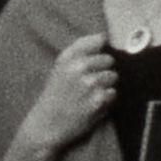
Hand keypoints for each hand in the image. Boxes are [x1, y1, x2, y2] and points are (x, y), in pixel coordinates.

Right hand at [18, 34, 119, 155]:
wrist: (47, 124)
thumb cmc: (55, 94)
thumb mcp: (59, 66)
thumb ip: (79, 48)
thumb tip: (103, 37)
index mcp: (68, 56)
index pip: (99, 40)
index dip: (100, 50)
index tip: (95, 61)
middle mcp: (78, 67)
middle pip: (109, 60)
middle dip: (104, 70)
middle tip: (90, 83)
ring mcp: (89, 84)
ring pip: (113, 76)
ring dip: (106, 85)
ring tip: (91, 94)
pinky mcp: (97, 101)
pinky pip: (113, 93)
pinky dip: (106, 100)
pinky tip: (93, 104)